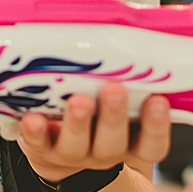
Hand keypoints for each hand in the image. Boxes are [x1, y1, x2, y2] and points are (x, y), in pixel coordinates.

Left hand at [17, 83, 170, 185]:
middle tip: (115, 90)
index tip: (159, 100)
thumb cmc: (96, 117)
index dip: (157, 125)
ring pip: (76, 145)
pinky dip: (35, 132)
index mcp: (130, 142)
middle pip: (113, 144)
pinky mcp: (42, 150)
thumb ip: (128, 81)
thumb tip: (139, 35)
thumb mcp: (119, 105)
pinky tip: (33, 117)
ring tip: (79, 101)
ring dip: (78, 123)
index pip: (152, 144)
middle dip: (114, 116)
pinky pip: (38, 144)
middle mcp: (104, 152)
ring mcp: (72, 153)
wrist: (60, 156)